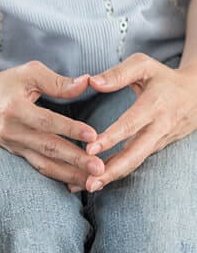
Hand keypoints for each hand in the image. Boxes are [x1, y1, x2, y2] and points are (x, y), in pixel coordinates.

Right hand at [0, 61, 104, 187]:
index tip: (93, 135)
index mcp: (15, 108)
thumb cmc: (4, 84)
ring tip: (94, 182)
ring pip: (44, 164)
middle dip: (75, 160)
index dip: (69, 128)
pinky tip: (77, 183)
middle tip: (100, 168)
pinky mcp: (16, 153)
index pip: (45, 121)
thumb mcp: (27, 74)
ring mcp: (14, 145)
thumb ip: (57, 81)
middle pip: (47, 148)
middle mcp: (13, 131)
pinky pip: (39, 167)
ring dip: (70, 174)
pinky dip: (58, 176)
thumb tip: (86, 83)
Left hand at [85, 53, 196, 191]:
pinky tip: (97, 181)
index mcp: (155, 105)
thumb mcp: (144, 65)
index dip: (111, 138)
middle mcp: (159, 127)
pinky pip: (136, 161)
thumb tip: (92, 82)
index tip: (90, 149)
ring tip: (89, 187)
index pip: (131, 124)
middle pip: (136, 153)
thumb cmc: (163, 77)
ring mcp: (159, 141)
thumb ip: (118, 73)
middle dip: (113, 170)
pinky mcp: (156, 148)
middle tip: (90, 182)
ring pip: (136, 162)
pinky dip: (118, 173)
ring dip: (113, 176)